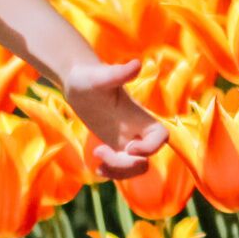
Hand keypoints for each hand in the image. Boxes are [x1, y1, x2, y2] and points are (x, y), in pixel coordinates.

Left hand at [57, 56, 168, 174]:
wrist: (77, 82)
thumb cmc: (89, 76)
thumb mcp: (101, 77)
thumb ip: (118, 73)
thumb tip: (137, 64)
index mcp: (138, 115)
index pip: (161, 136)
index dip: (151, 147)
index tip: (128, 146)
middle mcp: (136, 129)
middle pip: (148, 158)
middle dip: (128, 164)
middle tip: (100, 151)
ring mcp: (125, 139)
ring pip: (136, 166)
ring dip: (119, 172)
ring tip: (98, 160)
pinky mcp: (114, 145)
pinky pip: (122, 167)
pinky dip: (112, 173)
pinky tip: (96, 167)